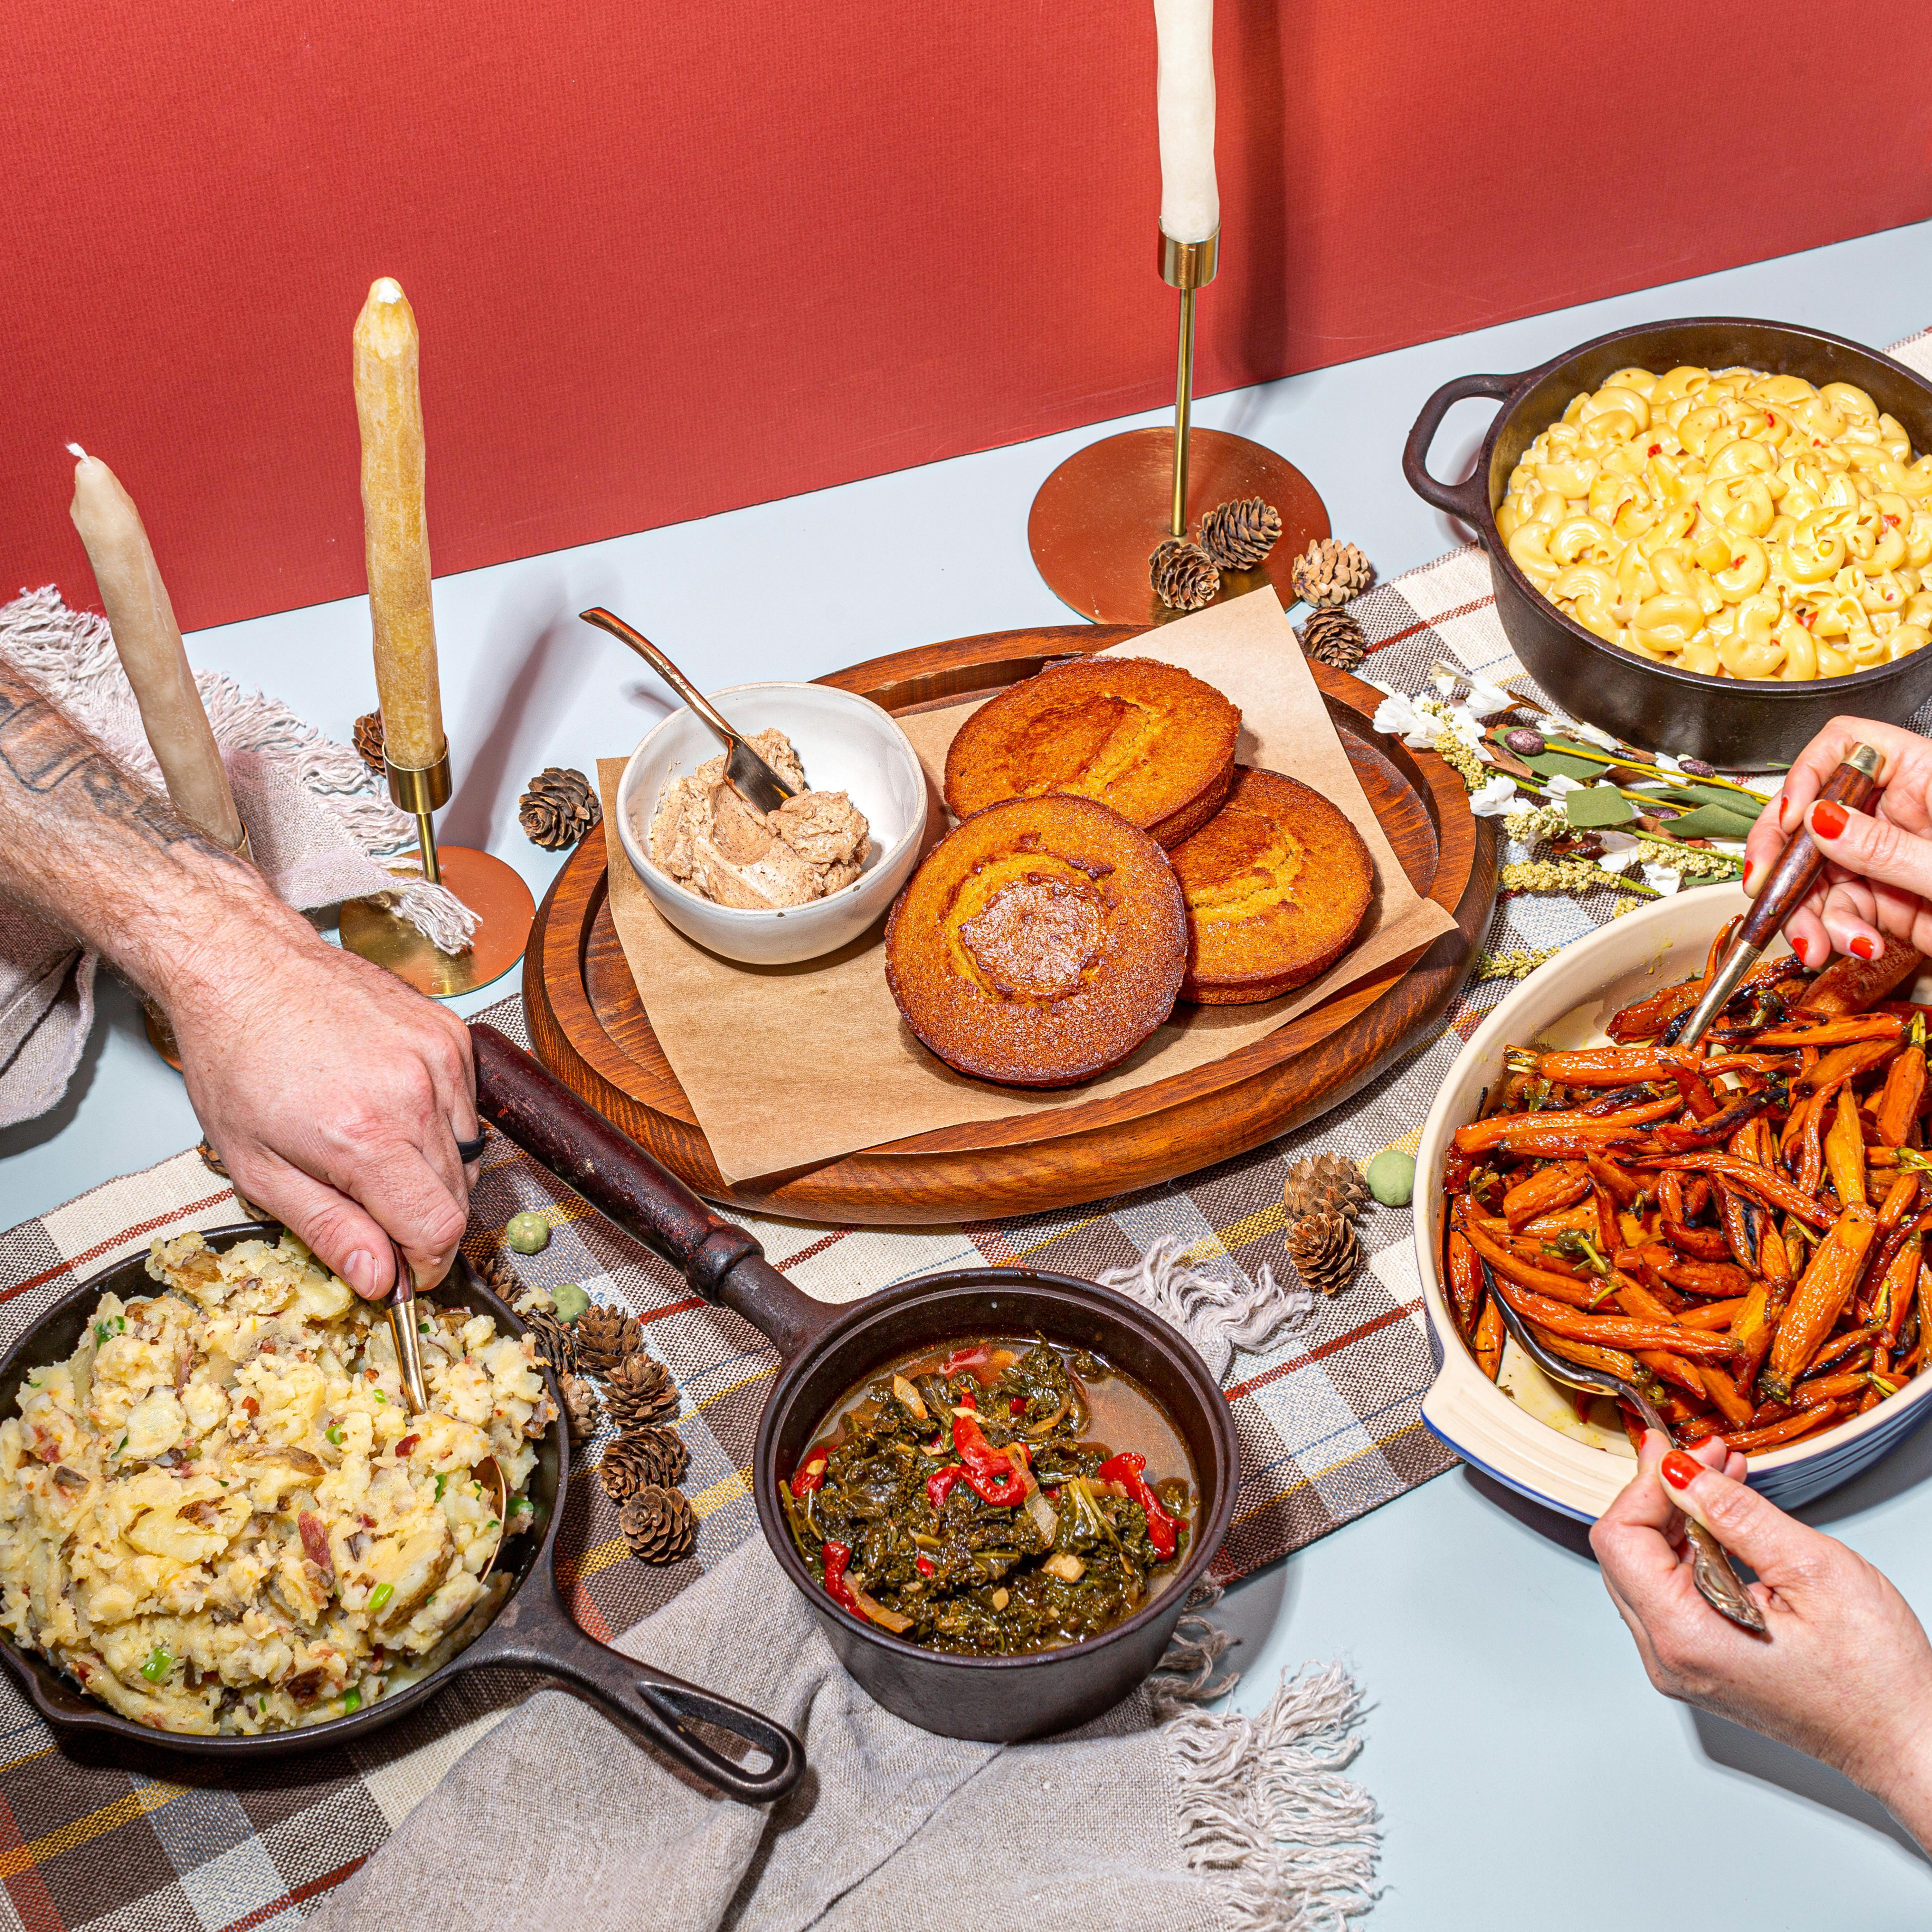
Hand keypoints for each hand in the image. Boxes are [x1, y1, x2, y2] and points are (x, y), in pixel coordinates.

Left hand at [166, 906, 479, 1300]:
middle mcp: (415, 1095)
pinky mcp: (450, 1032)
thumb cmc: (239, 1062)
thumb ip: (327, 1229)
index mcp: (365, 1136)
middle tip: (373, 1210)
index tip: (403, 1271)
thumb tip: (379, 1280)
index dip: (424, 1264)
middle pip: (459, 1195)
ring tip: (374, 1148)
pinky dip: (440, 1122)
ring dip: (431, 1170)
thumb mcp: (257, 1168)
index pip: (438, 1228)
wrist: (247, 968)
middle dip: (421, 1220)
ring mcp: (440, 1058)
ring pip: (469, 1153)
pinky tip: (392, 1106)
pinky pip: (469, 1105)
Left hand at [1592, 1430, 1931, 1843]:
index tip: (1675, 1448)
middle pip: (1626, 1552)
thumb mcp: (1812, 1571)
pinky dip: (1694, 1547)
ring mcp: (1683, 1664)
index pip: (1619, 1539)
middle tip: (1706, 1455)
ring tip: (1722, 1476)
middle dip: (1662, 1494)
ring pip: (1649, 1568)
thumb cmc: (1876, 1677)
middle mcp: (1670, 1657)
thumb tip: (1679, 1472)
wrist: (1905, 1738)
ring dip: (1680, 1516)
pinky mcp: (1702, 1662)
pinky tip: (1726, 1520)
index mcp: (1684, 1637)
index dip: (1644, 1484)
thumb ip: (1736, 1514)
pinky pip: (1674, 1592)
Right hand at [1742, 715, 1931, 966]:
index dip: (1807, 776)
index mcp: (1923, 776)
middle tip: (1764, 889)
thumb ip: (1885, 847)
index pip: (1845, 746)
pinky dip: (1832, 933)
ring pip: (1814, 872)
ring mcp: (1887, 858)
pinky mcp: (1885, 901)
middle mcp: (1899, 811)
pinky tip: (1850, 945)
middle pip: (1812, 816)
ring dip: (1805, 912)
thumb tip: (1819, 820)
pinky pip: (1836, 911)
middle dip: (1784, 860)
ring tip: (1819, 943)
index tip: (1793, 819)